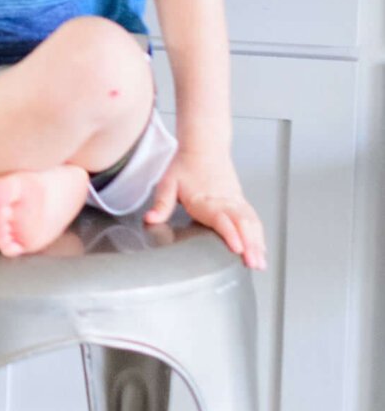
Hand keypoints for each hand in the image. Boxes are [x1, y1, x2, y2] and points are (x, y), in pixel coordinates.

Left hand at [146, 151, 265, 269]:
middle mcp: (224, 202)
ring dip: (257, 243)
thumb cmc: (186, 165)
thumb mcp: (168, 182)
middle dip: (249, 246)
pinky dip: (259, 235)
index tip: (237, 248)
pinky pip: (253, 219)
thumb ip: (161, 203)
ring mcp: (234, 201)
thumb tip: (150, 219)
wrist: (204, 146)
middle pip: (241, 224)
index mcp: (205, 200)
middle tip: (253, 264)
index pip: (221, 219)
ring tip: (260, 263)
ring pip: (250, 223)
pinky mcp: (239, 201)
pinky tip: (261, 248)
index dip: (230, 234)